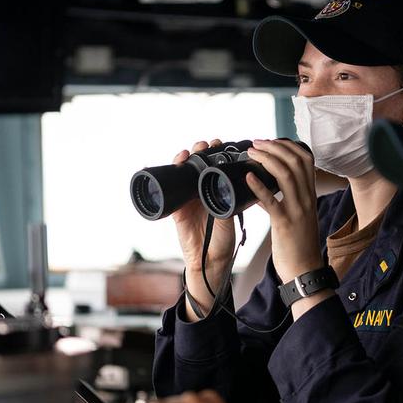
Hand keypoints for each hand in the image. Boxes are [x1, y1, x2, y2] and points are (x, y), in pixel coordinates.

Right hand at [171, 140, 235, 317]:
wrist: (211, 260)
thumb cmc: (224, 239)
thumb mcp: (230, 215)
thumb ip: (228, 200)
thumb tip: (231, 182)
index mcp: (216, 191)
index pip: (214, 166)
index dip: (215, 152)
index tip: (220, 143)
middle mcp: (201, 192)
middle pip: (198, 165)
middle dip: (200, 151)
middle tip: (206, 144)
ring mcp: (188, 199)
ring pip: (184, 172)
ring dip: (185, 158)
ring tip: (190, 151)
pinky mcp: (177, 208)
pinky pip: (172, 188)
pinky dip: (172, 172)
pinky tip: (176, 162)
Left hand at [245, 139, 322, 282]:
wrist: (304, 270)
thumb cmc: (299, 245)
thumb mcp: (299, 216)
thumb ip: (289, 199)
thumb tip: (269, 186)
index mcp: (310, 195)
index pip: (306, 160)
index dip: (288, 146)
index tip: (271, 143)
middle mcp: (307, 199)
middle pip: (295, 162)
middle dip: (275, 147)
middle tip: (257, 143)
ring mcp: (297, 210)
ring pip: (286, 174)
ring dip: (266, 159)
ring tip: (252, 153)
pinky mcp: (284, 223)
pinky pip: (272, 200)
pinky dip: (258, 186)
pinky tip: (247, 177)